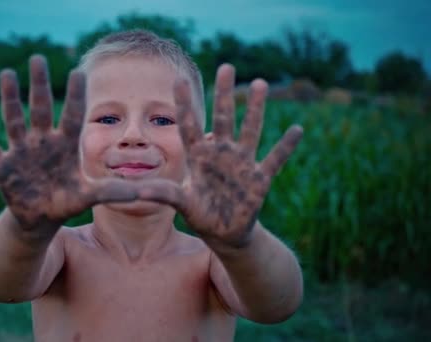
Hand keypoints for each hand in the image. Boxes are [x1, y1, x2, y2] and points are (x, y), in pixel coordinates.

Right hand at [0, 56, 138, 239]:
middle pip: (41, 109)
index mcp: (65, 146)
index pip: (73, 116)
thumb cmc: (65, 203)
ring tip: (7, 73)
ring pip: (14, 120)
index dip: (75, 96)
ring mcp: (21, 152)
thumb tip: (140, 192)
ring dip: (10, 98)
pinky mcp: (3, 166)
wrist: (39, 219)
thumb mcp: (88, 197)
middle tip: (38, 58)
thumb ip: (110, 191)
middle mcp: (43, 143)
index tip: (78, 71)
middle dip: (39, 85)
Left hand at [138, 64, 302, 248]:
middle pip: (223, 119)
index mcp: (199, 157)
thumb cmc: (201, 215)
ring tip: (260, 83)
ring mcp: (242, 164)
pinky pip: (275, 159)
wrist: (225, 233)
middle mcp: (221, 154)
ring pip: (250, 130)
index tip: (177, 80)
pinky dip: (285, 147)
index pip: (189, 126)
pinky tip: (297, 130)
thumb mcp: (182, 204)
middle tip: (227, 67)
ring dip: (255, 109)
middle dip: (225, 94)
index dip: (183, 105)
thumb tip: (136, 192)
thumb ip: (163, 194)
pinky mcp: (260, 179)